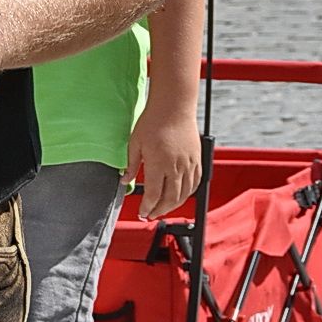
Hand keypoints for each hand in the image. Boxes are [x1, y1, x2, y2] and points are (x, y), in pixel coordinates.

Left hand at [123, 102, 201, 219]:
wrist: (174, 106)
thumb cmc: (153, 121)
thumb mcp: (135, 143)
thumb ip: (131, 165)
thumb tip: (124, 181)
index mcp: (159, 163)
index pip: (154, 195)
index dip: (147, 207)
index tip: (142, 212)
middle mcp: (176, 167)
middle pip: (170, 199)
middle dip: (159, 210)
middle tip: (150, 214)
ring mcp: (189, 164)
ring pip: (184, 194)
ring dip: (173, 205)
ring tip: (162, 209)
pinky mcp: (197, 160)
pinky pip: (194, 184)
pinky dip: (187, 194)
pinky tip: (179, 196)